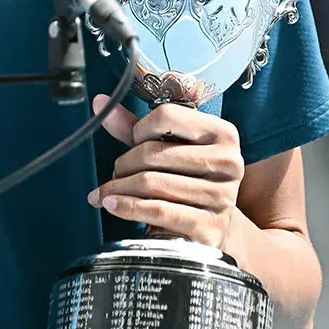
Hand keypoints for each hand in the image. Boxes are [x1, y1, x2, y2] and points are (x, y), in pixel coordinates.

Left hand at [87, 78, 244, 249]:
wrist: (211, 226)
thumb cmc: (187, 180)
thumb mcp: (166, 148)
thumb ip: (135, 127)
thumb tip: (100, 102)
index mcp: (222, 133)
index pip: (167, 116)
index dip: (140, 129)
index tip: (133, 141)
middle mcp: (228, 162)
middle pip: (154, 152)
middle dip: (123, 164)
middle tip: (115, 173)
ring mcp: (221, 196)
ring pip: (151, 183)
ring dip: (118, 188)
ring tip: (107, 193)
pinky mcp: (209, 226)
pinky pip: (158, 211)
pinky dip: (127, 207)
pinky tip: (113, 205)